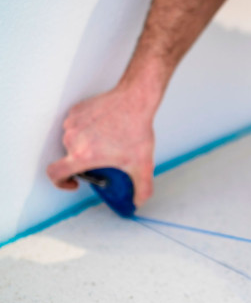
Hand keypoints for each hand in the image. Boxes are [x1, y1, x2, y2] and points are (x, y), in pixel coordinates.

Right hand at [47, 84, 159, 206]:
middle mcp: (72, 139)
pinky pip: (75, 126)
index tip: (74, 182)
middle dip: (85, 162)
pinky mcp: (76, 111)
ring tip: (107, 142)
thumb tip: (139, 202)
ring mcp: (72, 123)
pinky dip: (86, 131)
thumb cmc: (136, 129)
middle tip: (105, 159)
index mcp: (82, 155)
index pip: (55, 174)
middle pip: (70, 158)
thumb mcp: (143, 165)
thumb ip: (142, 189)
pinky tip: (104, 129)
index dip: (61, 182)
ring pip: (73, 142)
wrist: (135, 100)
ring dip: (86, 146)